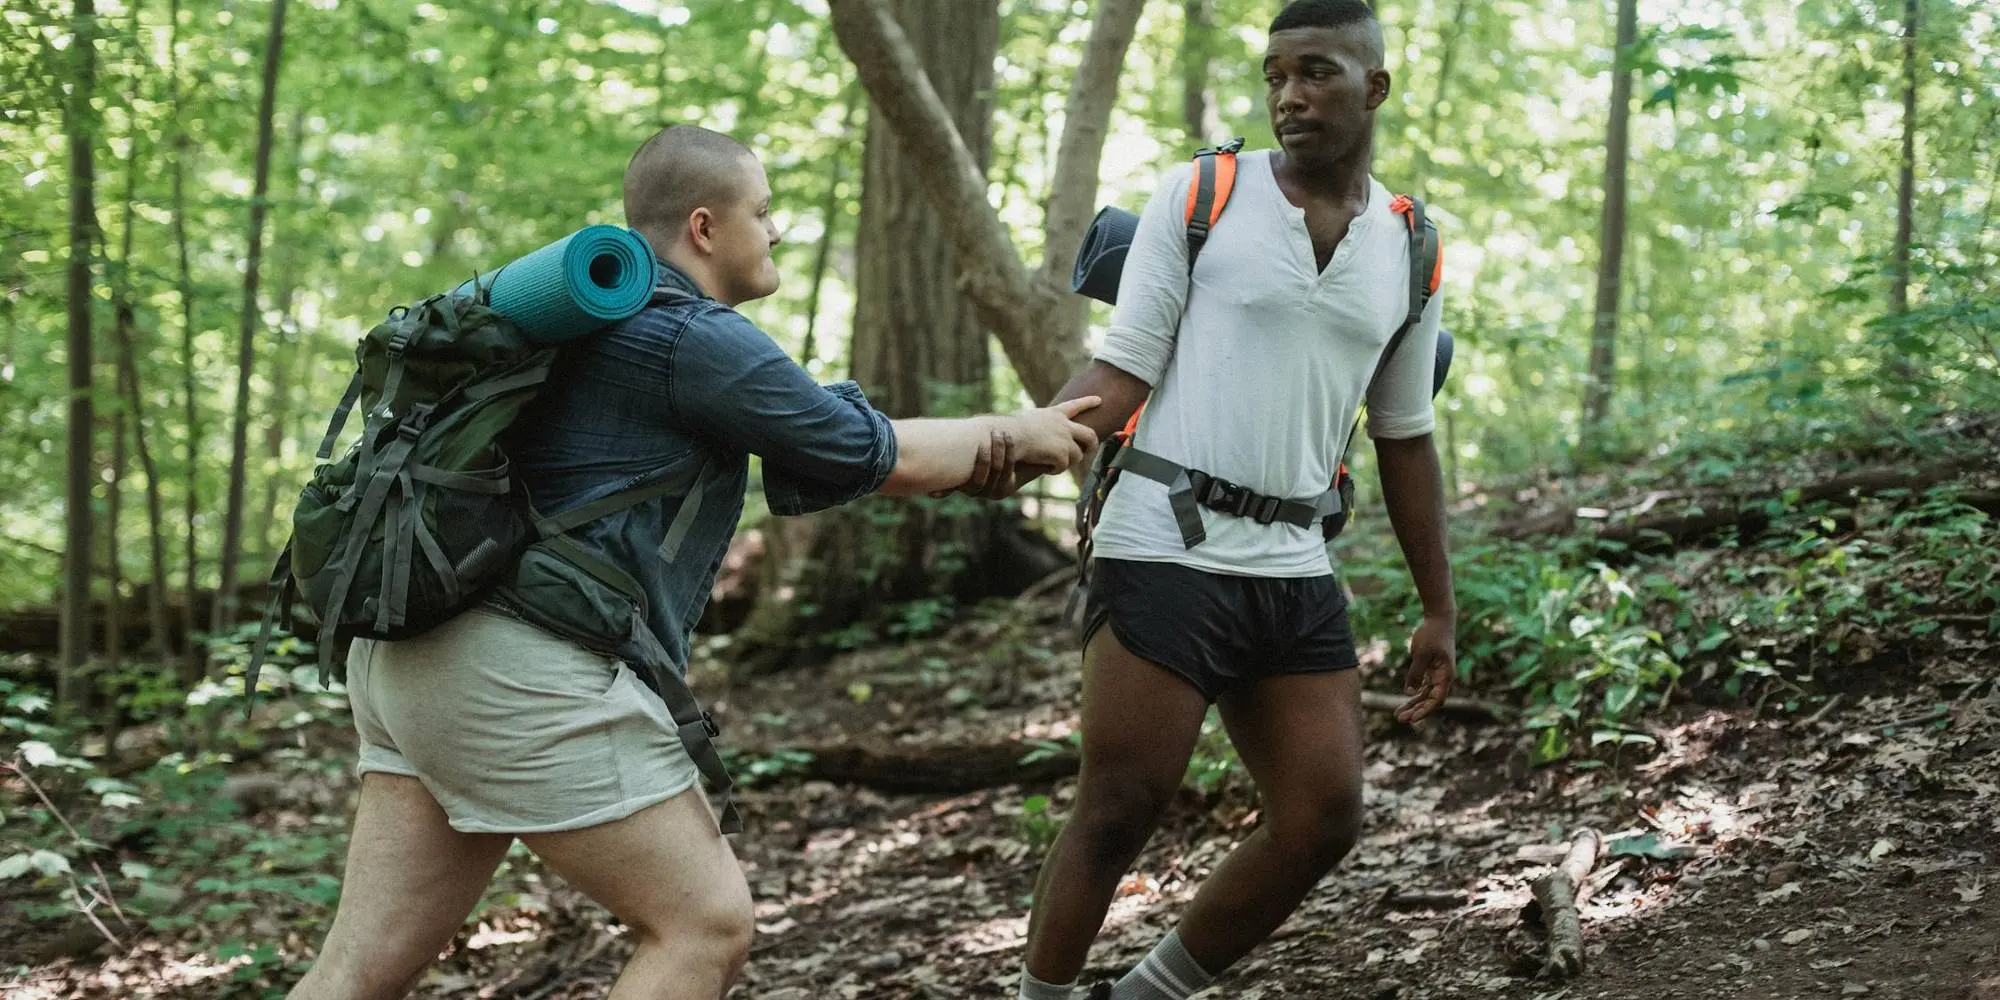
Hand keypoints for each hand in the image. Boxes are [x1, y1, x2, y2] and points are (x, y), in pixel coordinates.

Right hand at [945, 397, 1099, 498]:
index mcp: (1053, 414)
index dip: (1087, 403)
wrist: (1008, 436)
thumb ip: (1033, 427)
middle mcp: (1063, 425)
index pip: (1074, 406)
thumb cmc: (1007, 430)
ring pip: (1077, 455)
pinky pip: (1063, 466)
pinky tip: (1043, 466)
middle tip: (1090, 450)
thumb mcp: (1023, 422)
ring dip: (1065, 462)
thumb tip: (1025, 435)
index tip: (1099, 400)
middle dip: (1092, 444)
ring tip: (1049, 463)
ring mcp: (1065, 439)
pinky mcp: (1063, 453)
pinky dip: (1054, 469)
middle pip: (1089, 434)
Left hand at [1396, 612, 1456, 723]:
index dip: (1424, 711)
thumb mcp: (1421, 654)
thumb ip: (1415, 673)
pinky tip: (1404, 700)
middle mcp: (1443, 678)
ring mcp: (1438, 675)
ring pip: (1425, 695)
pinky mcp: (1431, 670)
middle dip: (1416, 711)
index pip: (1436, 700)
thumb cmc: (1432, 634)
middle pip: (1430, 701)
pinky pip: (1423, 687)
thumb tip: (1408, 692)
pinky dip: (1414, 694)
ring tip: (1398, 714)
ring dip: (1413, 704)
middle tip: (1400, 719)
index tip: (1412, 719)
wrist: (1439, 619)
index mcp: (1446, 676)